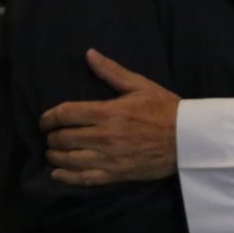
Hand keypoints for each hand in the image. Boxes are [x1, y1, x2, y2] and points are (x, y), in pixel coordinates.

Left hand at [43, 49, 180, 185]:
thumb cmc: (166, 109)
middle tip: (51, 135)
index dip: (49, 117)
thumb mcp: (141, 85)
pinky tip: (57, 174)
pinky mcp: (116, 174)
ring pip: (71, 159)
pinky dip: (67, 177)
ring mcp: (109, 158)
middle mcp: (105, 136)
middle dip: (52, 136)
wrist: (189, 139)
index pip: (67, 113)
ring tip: (52, 152)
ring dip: (55, 156)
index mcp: (109, 112)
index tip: (44, 120)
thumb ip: (112, 72)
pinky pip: (85, 179)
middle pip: (64, 138)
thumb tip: (89, 54)